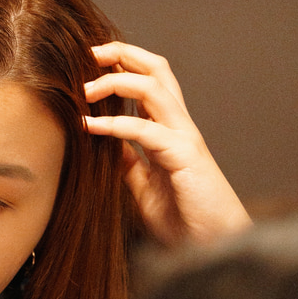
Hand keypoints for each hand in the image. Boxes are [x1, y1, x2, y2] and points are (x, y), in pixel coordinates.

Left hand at [85, 42, 250, 245]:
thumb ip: (129, 163)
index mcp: (170, 129)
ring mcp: (184, 137)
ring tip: (84, 91)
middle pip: (156, 68)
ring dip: (116, 81)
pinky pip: (145, 130)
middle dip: (121, 53)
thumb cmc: (183, 218)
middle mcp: (179, 125)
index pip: (149, 80)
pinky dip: (114, 123)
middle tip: (87, 54)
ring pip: (154, 88)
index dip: (121, 64)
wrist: (213, 245)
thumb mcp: (145, 187)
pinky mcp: (183, 156)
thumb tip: (106, 144)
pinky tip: (89, 127)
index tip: (88, 64)